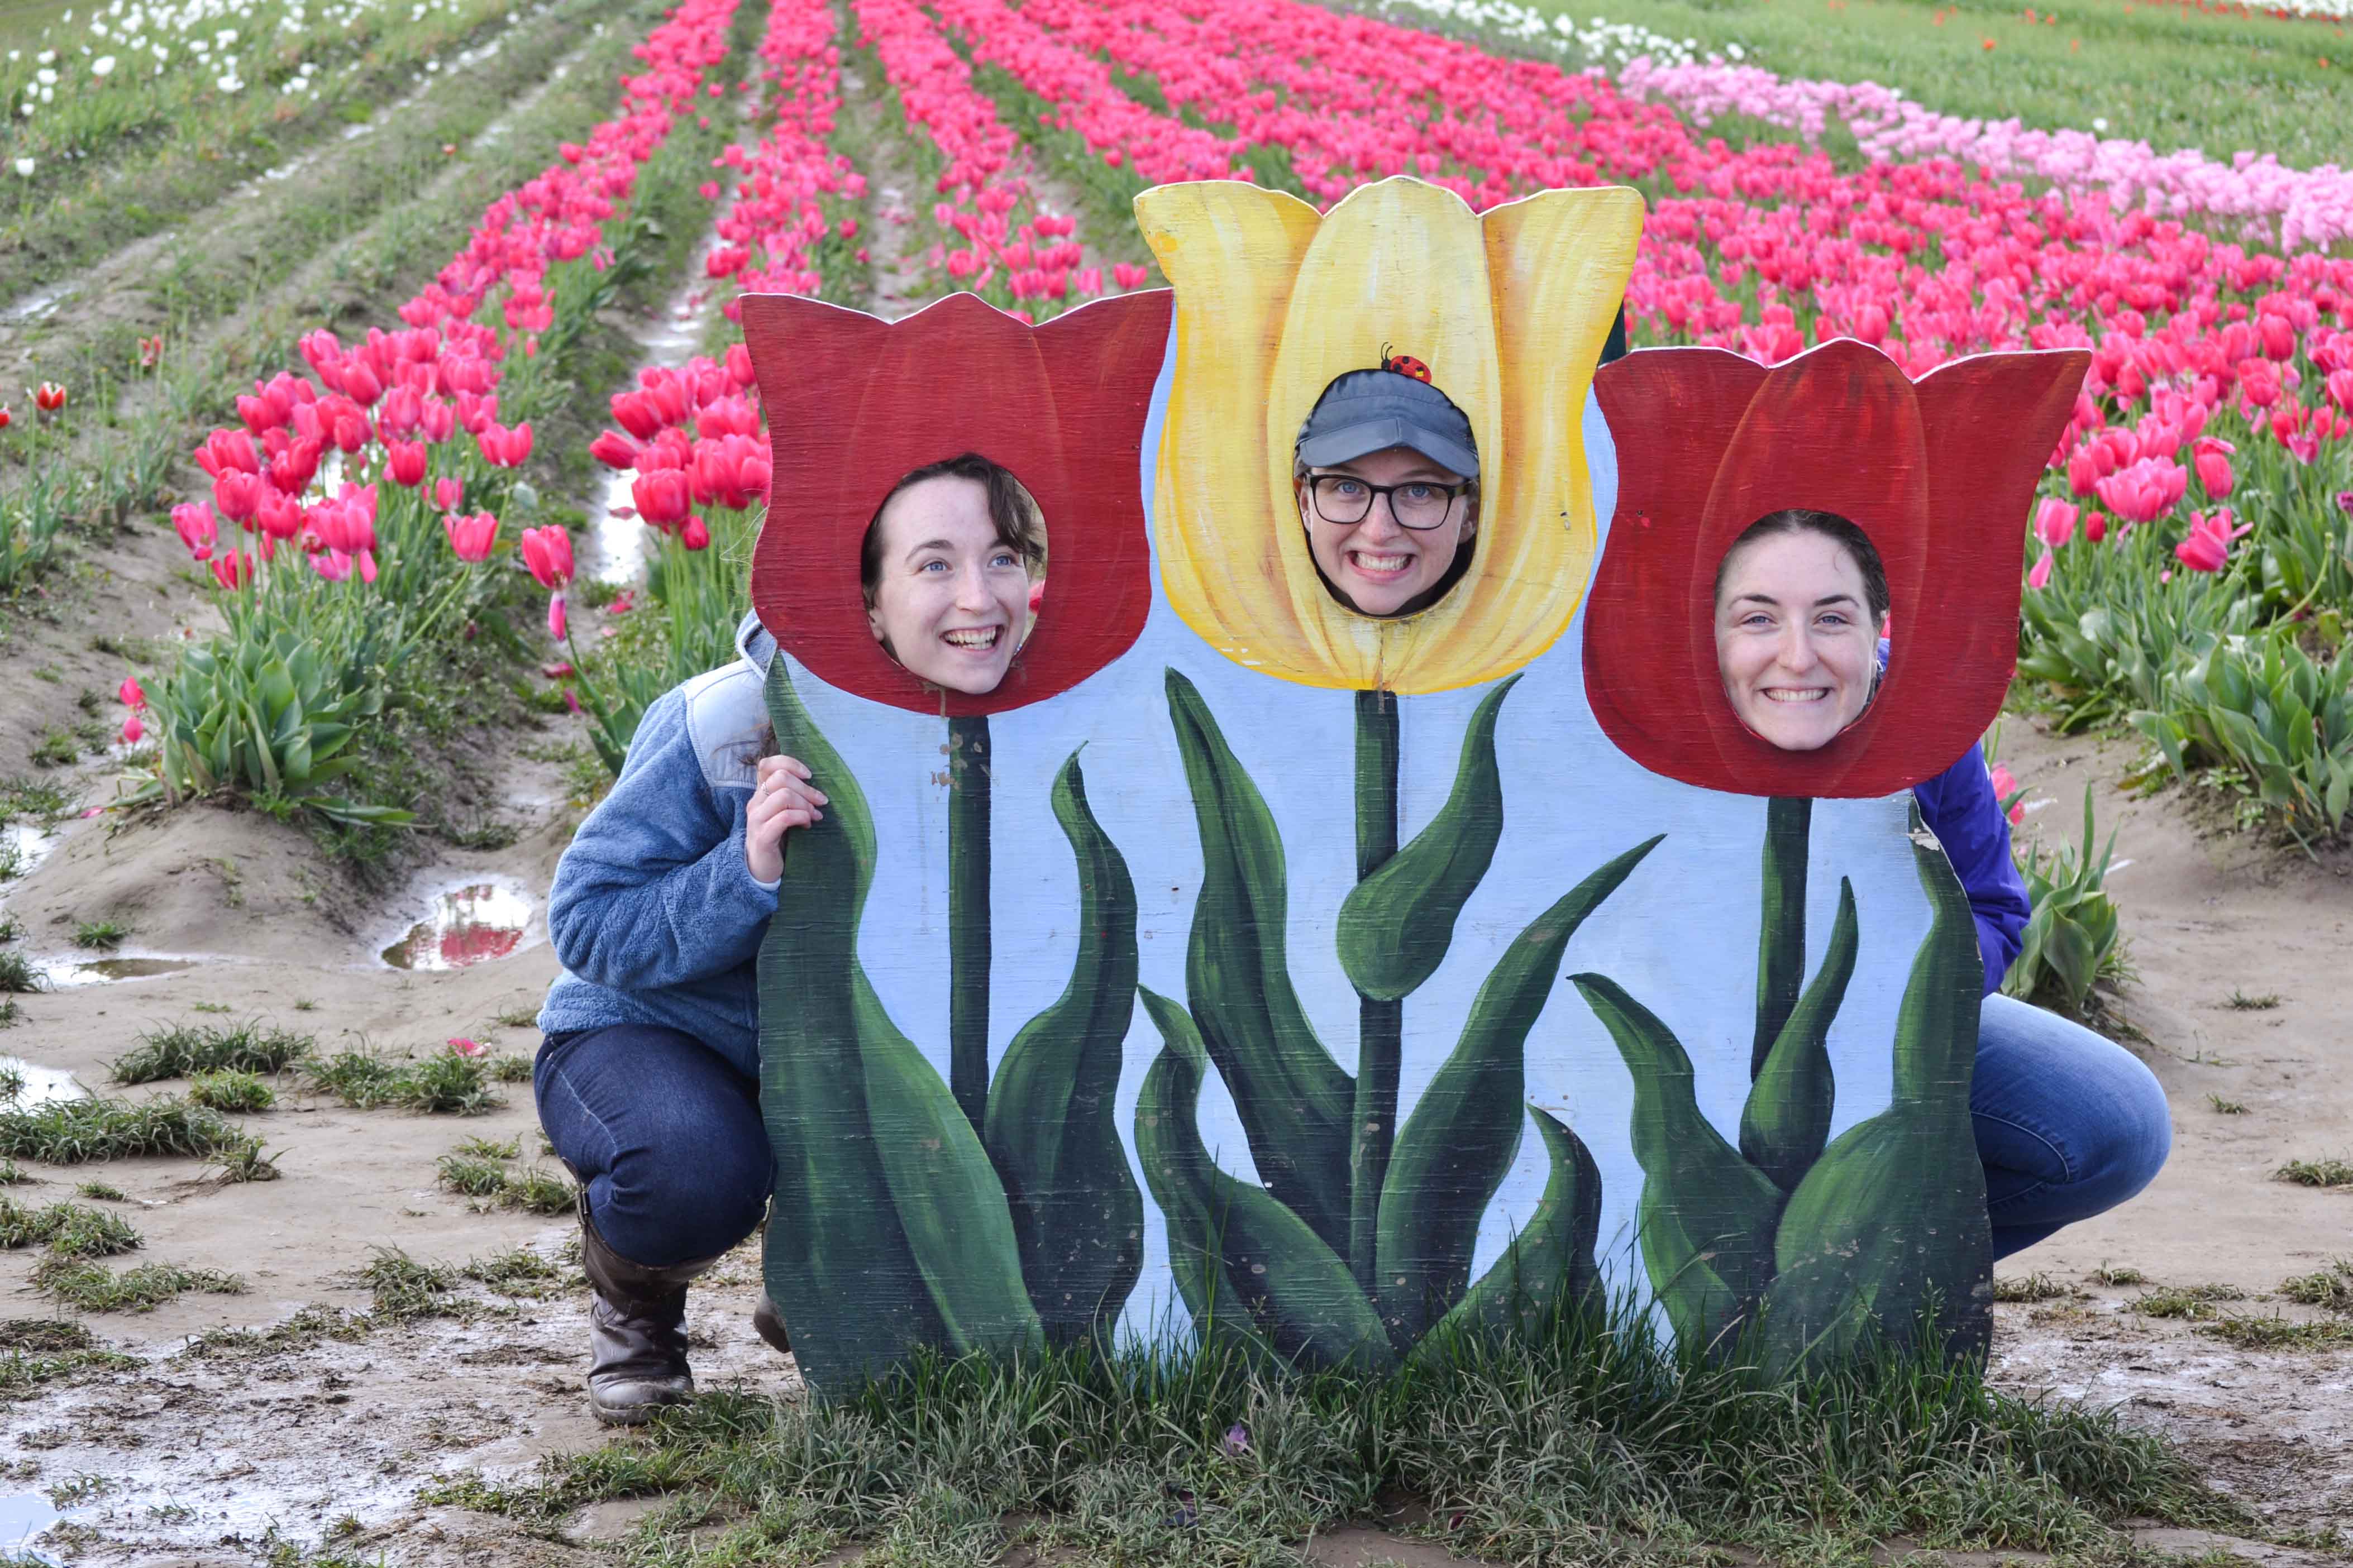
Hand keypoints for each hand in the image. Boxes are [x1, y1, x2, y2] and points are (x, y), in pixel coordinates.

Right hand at [745, 754, 825, 884]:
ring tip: (814, 817)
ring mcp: (756, 819)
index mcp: (761, 794)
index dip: (790, 763)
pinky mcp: (762, 836)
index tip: (809, 775)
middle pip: (781, 777)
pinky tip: (807, 825)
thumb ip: (793, 797)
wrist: (762, 869)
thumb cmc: (779, 838)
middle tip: (821, 802)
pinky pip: (785, 817)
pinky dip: (802, 818)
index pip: (767, 765)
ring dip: (806, 805)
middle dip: (807, 788)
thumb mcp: (784, 812)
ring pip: (784, 795)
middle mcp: (755, 802)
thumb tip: (817, 785)